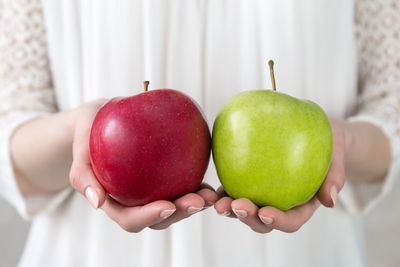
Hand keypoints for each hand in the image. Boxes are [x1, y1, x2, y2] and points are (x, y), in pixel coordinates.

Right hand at [69, 99, 217, 232]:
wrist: (100, 117)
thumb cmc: (88, 129)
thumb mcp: (80, 142)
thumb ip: (82, 172)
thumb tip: (97, 203)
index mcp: (113, 201)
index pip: (130, 218)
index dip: (149, 216)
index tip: (167, 206)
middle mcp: (134, 200)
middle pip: (158, 217)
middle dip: (180, 213)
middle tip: (199, 201)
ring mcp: (150, 191)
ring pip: (174, 206)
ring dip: (194, 204)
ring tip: (211, 194)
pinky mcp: (164, 178)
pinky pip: (181, 186)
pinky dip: (196, 187)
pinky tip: (210, 181)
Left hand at [214, 117, 345, 232]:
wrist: (319, 135)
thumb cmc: (329, 145)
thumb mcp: (337, 155)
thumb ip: (335, 176)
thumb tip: (330, 200)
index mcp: (302, 205)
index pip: (291, 220)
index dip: (278, 221)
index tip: (265, 212)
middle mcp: (280, 205)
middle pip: (263, 220)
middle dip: (248, 217)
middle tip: (235, 206)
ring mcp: (263, 195)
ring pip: (245, 209)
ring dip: (230, 208)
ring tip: (216, 201)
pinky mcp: (249, 183)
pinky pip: (235, 189)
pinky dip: (223, 191)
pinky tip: (211, 186)